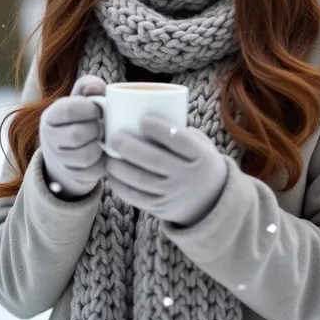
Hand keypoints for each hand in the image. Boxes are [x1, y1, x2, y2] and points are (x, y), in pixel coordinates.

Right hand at [39, 76, 106, 197]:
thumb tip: (96, 90)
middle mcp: (49, 139)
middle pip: (77, 135)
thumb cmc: (82, 115)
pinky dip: (103, 160)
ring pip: (85, 156)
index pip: (69, 109)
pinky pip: (93, 171)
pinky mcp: (74, 175)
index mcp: (51, 116)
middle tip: (102, 125)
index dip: (89, 108)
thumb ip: (89, 85)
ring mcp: (60, 160)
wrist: (72, 147)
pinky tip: (103, 151)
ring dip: (100, 145)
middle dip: (96, 128)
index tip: (98, 109)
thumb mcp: (82, 96)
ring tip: (102, 138)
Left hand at [104, 116, 227, 225]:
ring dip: (120, 167)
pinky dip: (120, 186)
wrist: (211, 199)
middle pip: (154, 160)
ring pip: (141, 180)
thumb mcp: (200, 144)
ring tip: (108, 156)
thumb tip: (145, 112)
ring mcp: (173, 194)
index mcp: (199, 155)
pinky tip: (111, 175)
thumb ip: (179, 131)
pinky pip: (136, 198)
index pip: (178, 139)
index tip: (142, 119)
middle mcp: (187, 175)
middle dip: (129, 147)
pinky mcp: (161, 208)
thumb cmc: (197, 160)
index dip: (159, 128)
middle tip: (114, 137)